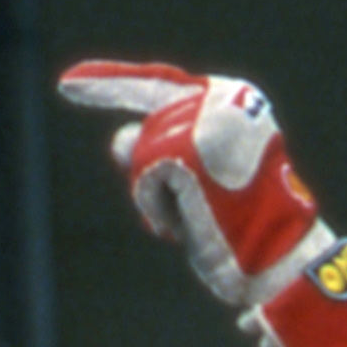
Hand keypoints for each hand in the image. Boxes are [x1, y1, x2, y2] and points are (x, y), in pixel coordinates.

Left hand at [60, 63, 341, 346]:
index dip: (110, 83)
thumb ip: (162, 149)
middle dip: (154, 177)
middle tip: (196, 214)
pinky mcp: (184, 151)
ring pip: (140, 156)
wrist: (281, 263)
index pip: (159, 85)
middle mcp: (221, 100)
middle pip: (146, 132)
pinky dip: (157, 208)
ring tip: (204, 215)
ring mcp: (202, 123)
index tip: (65, 84)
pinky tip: (192, 222)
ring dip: (160, 197)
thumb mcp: (200, 181)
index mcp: (238, 101)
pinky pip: (142, 180)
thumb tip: (119, 139)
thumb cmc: (247, 227)